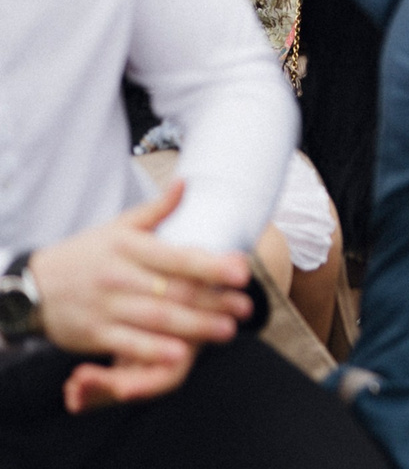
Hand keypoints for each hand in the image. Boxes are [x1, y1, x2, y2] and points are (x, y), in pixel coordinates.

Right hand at [26, 182, 253, 411]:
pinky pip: (128, 345)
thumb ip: (155, 211)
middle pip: (174, 291)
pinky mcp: (94, 334)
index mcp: (129, 248)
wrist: (30, 287)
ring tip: (227, 330)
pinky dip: (154, 351)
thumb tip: (187, 183)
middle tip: (247, 306)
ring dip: (195, 327)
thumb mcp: (116, 228)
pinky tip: (181, 355)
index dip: (212, 265)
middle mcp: (119, 277)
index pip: (177, 257)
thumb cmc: (85, 254)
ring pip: (157, 319)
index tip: (243, 271)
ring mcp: (106, 307)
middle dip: (214, 301)